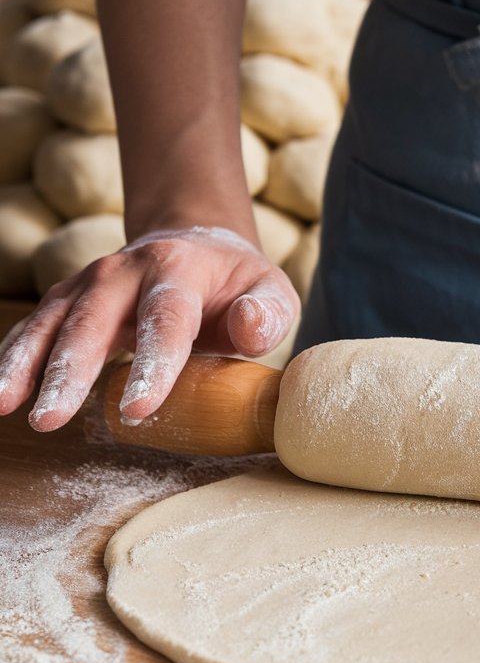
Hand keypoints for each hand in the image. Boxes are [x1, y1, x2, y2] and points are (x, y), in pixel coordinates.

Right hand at [0, 226, 299, 430]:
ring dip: (25, 365)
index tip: (138, 408)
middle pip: (92, 322)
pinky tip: (0, 394)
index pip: (164, 319)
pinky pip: (35, 328)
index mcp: (178, 268)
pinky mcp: (68, 299)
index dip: (152, 364)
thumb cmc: (237, 282)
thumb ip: (267, 313)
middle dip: (68, 372)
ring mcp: (89, 283)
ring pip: (50, 322)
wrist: (195, 244)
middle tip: (50, 419)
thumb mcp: (270, 290)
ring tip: (5, 407)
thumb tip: (250, 328)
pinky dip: (13, 357)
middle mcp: (124, 270)